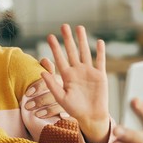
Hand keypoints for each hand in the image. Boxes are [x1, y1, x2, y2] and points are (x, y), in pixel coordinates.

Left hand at [23, 58, 65, 118]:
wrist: (57, 101)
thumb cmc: (46, 88)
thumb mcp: (45, 78)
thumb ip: (45, 67)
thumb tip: (46, 60)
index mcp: (57, 80)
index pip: (48, 81)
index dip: (38, 86)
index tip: (27, 93)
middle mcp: (64, 90)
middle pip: (53, 95)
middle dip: (40, 100)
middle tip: (28, 106)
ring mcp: (68, 101)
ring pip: (58, 105)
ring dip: (48, 110)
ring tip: (37, 115)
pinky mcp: (69, 112)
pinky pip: (65, 115)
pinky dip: (58, 117)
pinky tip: (53, 118)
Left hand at [42, 24, 110, 142]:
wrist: (91, 116)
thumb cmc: (75, 109)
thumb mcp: (61, 97)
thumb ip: (52, 85)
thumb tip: (42, 72)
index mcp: (67, 76)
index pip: (60, 58)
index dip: (55, 48)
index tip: (50, 37)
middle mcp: (77, 71)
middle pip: (72, 51)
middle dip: (68, 39)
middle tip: (64, 26)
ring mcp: (89, 72)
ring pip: (85, 52)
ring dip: (82, 40)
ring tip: (79, 28)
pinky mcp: (100, 75)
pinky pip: (100, 61)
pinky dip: (100, 52)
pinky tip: (98, 42)